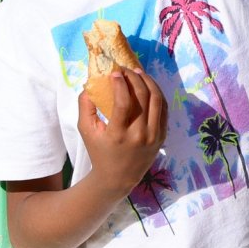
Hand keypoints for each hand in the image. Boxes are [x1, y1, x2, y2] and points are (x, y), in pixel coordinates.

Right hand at [77, 68, 167, 196]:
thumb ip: (85, 106)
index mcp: (118, 134)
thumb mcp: (86, 131)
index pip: (123, 102)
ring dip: (149, 82)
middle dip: (135, 77)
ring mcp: (153, 136)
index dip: (120, 83)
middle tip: (127, 69)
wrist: (118, 177)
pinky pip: (163, 109)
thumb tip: (89, 84)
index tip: (115, 72)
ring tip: (139, 72)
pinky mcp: (162, 136)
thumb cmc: (99, 152)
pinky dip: (157, 94)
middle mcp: (139, 135)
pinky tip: (148, 85)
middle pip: (143, 97)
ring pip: (157, 100)